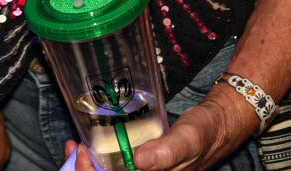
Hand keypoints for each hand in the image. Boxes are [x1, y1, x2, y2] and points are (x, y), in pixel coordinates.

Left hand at [86, 86, 251, 170]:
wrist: (216, 124)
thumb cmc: (205, 132)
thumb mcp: (188, 139)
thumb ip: (167, 151)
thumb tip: (141, 160)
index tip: (83, 152)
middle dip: (85, 169)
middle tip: (74, 145)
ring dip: (88, 165)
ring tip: (76, 144)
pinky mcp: (141, 165)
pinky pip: (114, 167)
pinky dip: (99, 159)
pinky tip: (89, 144)